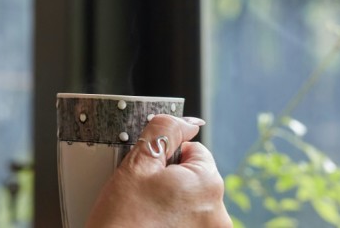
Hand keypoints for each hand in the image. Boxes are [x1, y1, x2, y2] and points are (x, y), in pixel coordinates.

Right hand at [86, 114, 231, 227]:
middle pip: (195, 180)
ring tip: (147, 217)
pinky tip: (154, 227)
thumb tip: (187, 122)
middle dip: (171, 183)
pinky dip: (175, 224)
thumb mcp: (137, 165)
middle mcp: (219, 213)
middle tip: (143, 198)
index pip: (195, 152)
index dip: (166, 159)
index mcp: (208, 183)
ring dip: (174, 207)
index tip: (148, 177)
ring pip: (192, 205)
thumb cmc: (120, 221)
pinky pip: (191, 225)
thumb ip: (164, 132)